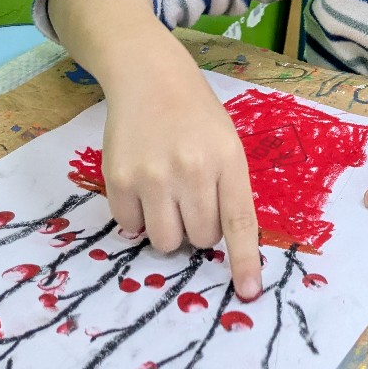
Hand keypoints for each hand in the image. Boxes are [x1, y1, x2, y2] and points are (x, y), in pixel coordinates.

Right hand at [100, 49, 261, 299]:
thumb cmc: (195, 114)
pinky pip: (131, 227)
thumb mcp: (225, 143)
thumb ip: (227, 189)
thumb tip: (220, 244)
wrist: (149, 77)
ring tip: (166, 197)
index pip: (239, 222)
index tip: (249, 291)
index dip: (243, 261)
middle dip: (198, 230)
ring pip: (165, 241)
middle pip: (199, 239)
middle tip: (191, 200)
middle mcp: (191, 170)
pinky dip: (137, 217)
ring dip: (168, 229)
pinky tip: (142, 186)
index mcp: (227, 160)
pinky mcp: (119, 179)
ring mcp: (152, 176)